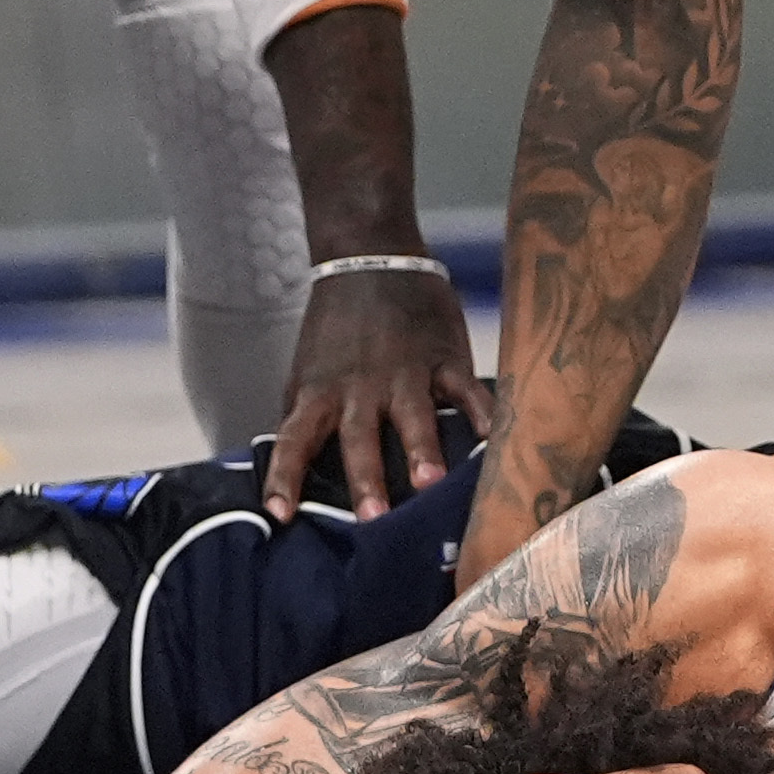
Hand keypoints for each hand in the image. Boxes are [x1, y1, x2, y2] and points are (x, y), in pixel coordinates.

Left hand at [262, 269, 483, 521]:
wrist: (369, 255)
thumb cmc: (337, 327)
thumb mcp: (309, 370)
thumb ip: (310, 417)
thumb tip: (304, 475)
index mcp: (319, 392)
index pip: (294, 439)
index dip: (285, 476)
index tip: (279, 515)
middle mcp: (359, 388)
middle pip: (359, 437)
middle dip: (366, 476)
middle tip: (373, 518)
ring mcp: (404, 372)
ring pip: (414, 415)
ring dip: (422, 449)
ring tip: (431, 483)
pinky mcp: (443, 357)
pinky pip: (465, 388)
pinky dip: (480, 413)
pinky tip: (494, 438)